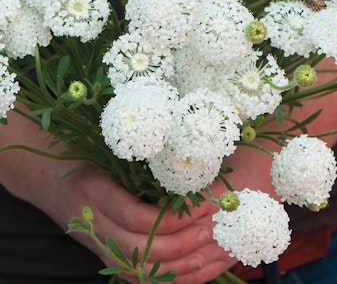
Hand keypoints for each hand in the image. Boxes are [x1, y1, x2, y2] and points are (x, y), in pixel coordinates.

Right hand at [0, 110, 235, 282]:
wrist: (45, 173)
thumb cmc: (78, 150)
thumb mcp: (101, 145)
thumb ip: (132, 155)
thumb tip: (182, 156)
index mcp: (92, 192)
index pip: (138, 218)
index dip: (174, 218)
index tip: (204, 204)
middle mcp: (92, 223)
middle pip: (141, 250)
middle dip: (182, 244)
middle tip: (213, 230)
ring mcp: (95, 243)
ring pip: (137, 268)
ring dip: (176, 266)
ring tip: (207, 252)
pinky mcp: (101, 252)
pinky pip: (132, 274)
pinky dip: (160, 276)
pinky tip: (186, 267)